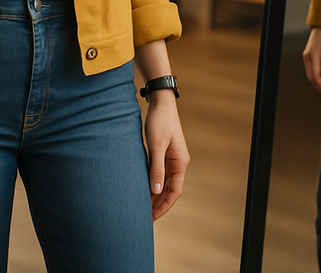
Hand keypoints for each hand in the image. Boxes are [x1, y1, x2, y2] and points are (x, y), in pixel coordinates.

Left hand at [143, 91, 189, 219]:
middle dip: (157, 203)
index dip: (163, 206)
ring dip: (153, 194)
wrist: (160, 102)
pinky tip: (141, 188)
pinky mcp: (163, 152)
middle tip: (143, 217)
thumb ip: (156, 168)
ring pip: (162, 182)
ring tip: (140, 206)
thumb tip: (156, 191)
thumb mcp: (157, 146)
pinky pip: (157, 172)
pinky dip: (151, 182)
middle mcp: (177, 163)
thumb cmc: (160, 122)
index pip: (174, 192)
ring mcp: (171, 158)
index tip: (152, 218)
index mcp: (180, 163)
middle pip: (168, 189)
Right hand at [303, 27, 320, 96]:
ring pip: (310, 75)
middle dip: (320, 88)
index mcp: (312, 55)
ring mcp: (306, 57)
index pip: (316, 76)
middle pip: (312, 78)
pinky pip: (311, 71)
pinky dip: (317, 78)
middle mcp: (307, 57)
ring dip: (318, 84)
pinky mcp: (308, 57)